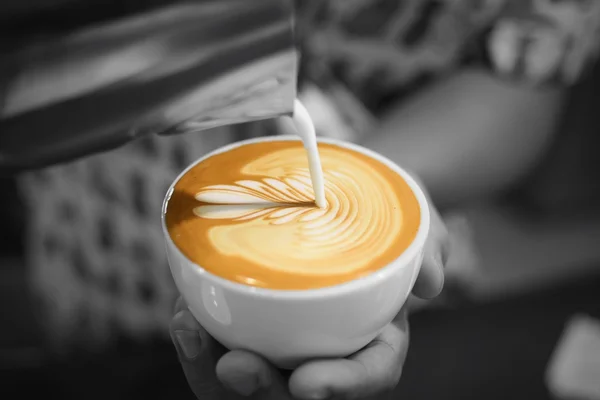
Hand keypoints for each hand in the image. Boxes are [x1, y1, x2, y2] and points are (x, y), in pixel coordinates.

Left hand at [170, 186, 448, 399]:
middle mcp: (330, 351)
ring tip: (190, 329)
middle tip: (234, 365)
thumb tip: (431, 279)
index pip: (368, 374)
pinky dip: (200, 340)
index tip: (307, 383)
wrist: (347, 205)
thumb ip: (428, 245)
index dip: (340, 386)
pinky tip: (185, 312)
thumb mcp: (414, 220)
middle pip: (295, 392)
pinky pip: (221, 349)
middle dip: (262, 390)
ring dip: (213, 369)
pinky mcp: (253, 326)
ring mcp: (289, 343)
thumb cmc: (381, 219)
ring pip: (251, 383)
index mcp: (377, 337)